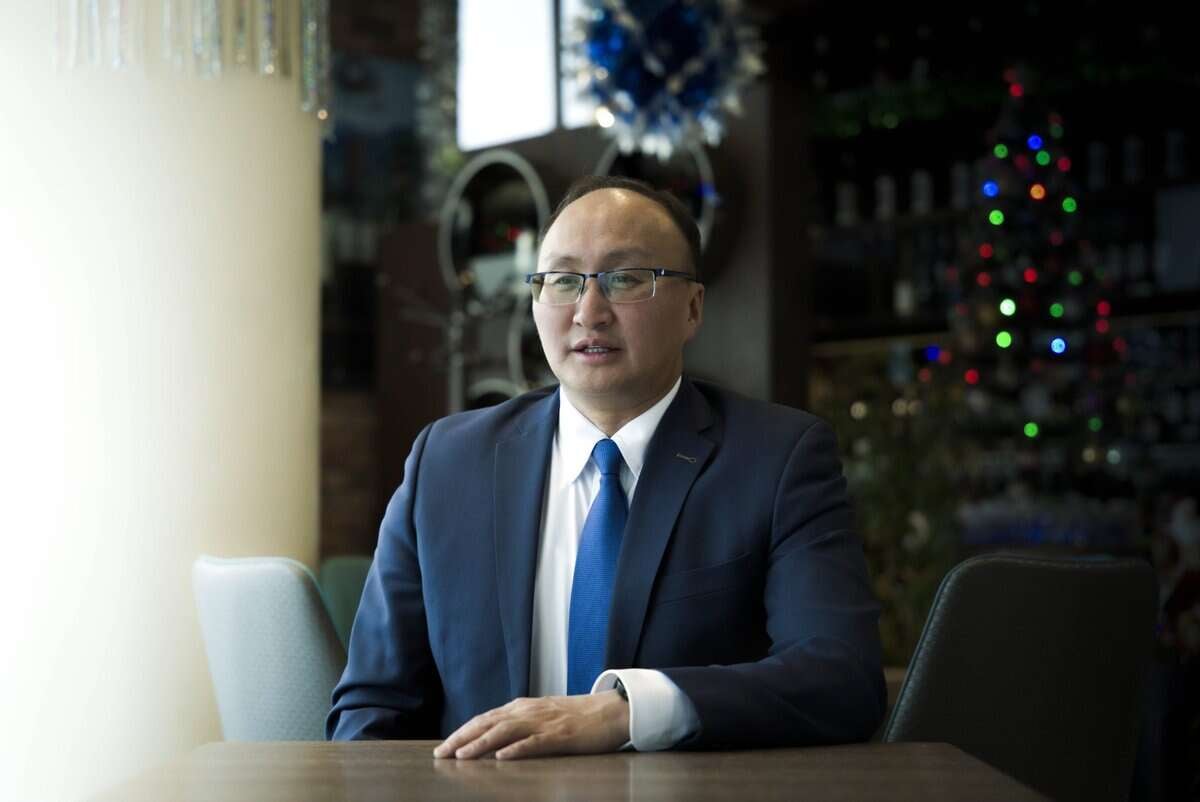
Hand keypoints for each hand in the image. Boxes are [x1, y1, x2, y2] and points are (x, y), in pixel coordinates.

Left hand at [432, 691, 628, 759]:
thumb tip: (494, 739)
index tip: (444, 747)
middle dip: (463, 738)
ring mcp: (545, 722)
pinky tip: (503, 757)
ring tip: (462, 756)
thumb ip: (520, 723)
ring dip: (482, 744)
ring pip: (506, 731)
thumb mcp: (543, 715)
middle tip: (441, 754)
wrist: (612, 710)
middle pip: (489, 723)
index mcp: (523, 707)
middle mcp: (529, 711)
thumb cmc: (578, 716)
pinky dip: (517, 748)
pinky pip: (536, 742)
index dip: (463, 732)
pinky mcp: (561, 735)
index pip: (485, 719)